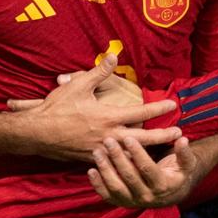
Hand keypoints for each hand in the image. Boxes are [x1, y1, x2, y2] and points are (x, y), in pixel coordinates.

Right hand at [6, 55, 180, 161]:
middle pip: (144, 138)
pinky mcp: (93, 159)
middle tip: (180, 134)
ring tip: (164, 149)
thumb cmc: (57, 108)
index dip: (158, 108)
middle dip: (163, 136)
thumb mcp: (78, 85)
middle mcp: (109, 135)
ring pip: (132, 153)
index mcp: (108, 116)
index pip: (140, 112)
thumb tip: (113, 55)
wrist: (37, 134)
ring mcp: (102, 150)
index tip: (174, 104)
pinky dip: (129, 161)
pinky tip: (137, 162)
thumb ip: (99, 72)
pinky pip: (116, 162)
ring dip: (150, 151)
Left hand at [89, 136, 200, 207]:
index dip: (138, 153)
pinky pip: (107, 196)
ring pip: (116, 187)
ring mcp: (133, 201)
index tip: (128, 137)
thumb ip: (184, 153)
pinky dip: (97, 185)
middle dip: (117, 157)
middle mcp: (147, 197)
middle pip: (129, 177)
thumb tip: (182, 139)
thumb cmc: (177, 173)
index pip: (147, 169)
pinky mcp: (122, 203)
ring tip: (97, 152)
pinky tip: (91, 170)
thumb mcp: (186, 164)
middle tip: (108, 140)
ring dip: (105, 169)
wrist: (171, 194)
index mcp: (162, 186)